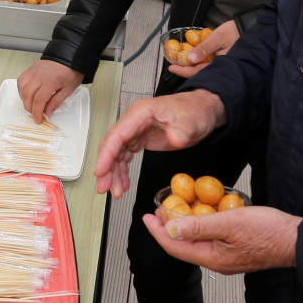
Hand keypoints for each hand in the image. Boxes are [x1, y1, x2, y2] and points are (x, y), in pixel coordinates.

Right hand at [18, 60, 84, 122]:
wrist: (69, 56)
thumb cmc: (71, 73)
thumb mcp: (68, 90)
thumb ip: (56, 102)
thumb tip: (46, 113)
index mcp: (51, 81)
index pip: (39, 100)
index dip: (37, 112)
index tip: (38, 120)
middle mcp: (39, 75)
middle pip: (28, 95)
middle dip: (29, 108)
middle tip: (35, 114)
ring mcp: (33, 71)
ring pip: (22, 87)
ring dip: (24, 99)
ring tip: (31, 105)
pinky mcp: (30, 68)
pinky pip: (21, 80)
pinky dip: (22, 90)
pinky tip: (28, 94)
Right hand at [94, 90, 226, 197]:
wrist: (202, 110)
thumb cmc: (195, 112)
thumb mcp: (191, 121)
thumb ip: (182, 130)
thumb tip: (174, 138)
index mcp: (141, 113)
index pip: (117, 134)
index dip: (106, 154)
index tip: (100, 172)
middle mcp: (133, 121)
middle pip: (112, 145)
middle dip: (106, 168)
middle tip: (105, 188)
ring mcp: (135, 130)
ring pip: (116, 153)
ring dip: (113, 173)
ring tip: (116, 191)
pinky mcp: (140, 139)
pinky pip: (125, 156)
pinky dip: (122, 170)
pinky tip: (123, 183)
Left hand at [141, 205, 301, 273]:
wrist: (297, 240)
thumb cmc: (268, 231)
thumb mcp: (229, 223)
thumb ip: (198, 226)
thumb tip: (170, 229)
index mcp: (212, 258)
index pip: (175, 247)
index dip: (157, 231)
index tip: (146, 216)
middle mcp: (217, 261)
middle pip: (184, 245)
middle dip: (168, 227)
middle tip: (160, 208)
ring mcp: (227, 257)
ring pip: (197, 241)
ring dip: (184, 224)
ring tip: (177, 207)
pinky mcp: (236, 250)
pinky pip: (211, 238)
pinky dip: (202, 224)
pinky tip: (204, 210)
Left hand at [169, 19, 239, 77]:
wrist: (248, 28)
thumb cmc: (235, 32)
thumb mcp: (217, 38)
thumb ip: (204, 48)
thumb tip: (189, 59)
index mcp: (219, 65)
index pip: (198, 72)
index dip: (183, 71)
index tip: (171, 68)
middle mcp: (219, 66)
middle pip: (199, 71)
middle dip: (185, 68)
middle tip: (173, 64)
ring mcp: (220, 62)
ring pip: (202, 66)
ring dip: (191, 63)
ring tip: (179, 59)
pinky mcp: (221, 57)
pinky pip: (207, 60)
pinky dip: (198, 57)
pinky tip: (192, 53)